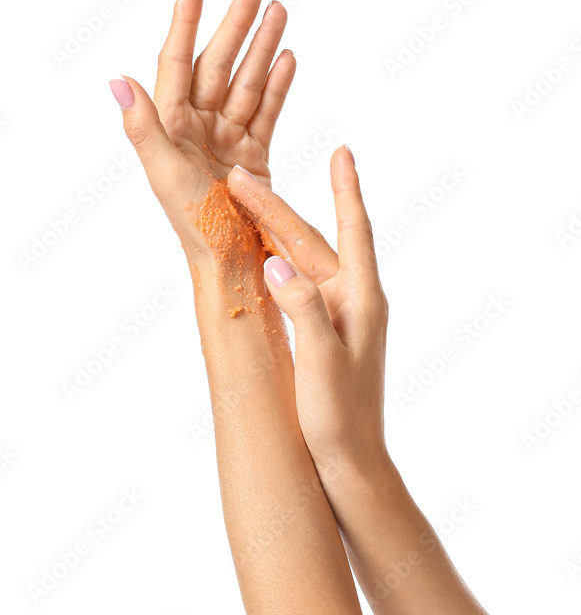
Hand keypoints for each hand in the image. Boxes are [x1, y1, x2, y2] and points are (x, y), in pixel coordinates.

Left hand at [110, 0, 294, 266]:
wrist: (233, 264)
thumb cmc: (195, 227)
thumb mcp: (164, 175)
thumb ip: (143, 127)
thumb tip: (117, 80)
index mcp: (171, 127)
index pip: (177, 62)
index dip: (185, 22)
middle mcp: (197, 128)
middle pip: (217, 64)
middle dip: (235, 23)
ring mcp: (226, 140)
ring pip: (246, 82)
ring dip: (262, 46)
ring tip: (278, 12)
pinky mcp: (253, 156)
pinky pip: (265, 112)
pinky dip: (276, 86)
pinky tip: (286, 57)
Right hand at [226, 149, 389, 473]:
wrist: (353, 463)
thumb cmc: (341, 418)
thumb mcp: (321, 360)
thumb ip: (301, 308)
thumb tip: (275, 261)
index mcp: (362, 299)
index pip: (351, 231)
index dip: (345, 190)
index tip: (341, 151)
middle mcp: (354, 301)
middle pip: (312, 242)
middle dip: (276, 209)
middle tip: (238, 179)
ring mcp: (340, 317)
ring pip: (303, 262)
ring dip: (274, 233)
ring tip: (243, 202)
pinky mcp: (327, 334)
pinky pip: (299, 286)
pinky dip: (277, 264)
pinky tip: (259, 255)